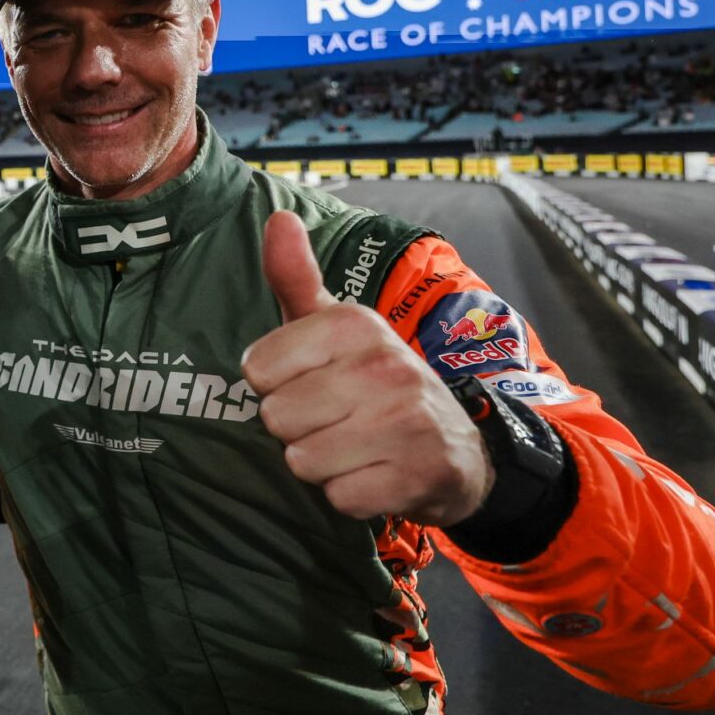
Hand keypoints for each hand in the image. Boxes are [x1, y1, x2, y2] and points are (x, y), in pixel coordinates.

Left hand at [241, 211, 492, 526]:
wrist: (457, 447)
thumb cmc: (372, 382)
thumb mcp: (334, 327)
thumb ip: (296, 277)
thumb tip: (278, 216)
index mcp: (355, 324)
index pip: (256, 370)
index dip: (275, 385)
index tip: (311, 381)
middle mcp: (386, 365)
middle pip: (277, 418)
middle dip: (297, 428)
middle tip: (335, 420)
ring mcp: (408, 422)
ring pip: (303, 461)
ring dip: (321, 464)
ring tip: (354, 446)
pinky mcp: (420, 475)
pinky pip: (340, 498)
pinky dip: (350, 496)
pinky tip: (375, 474)